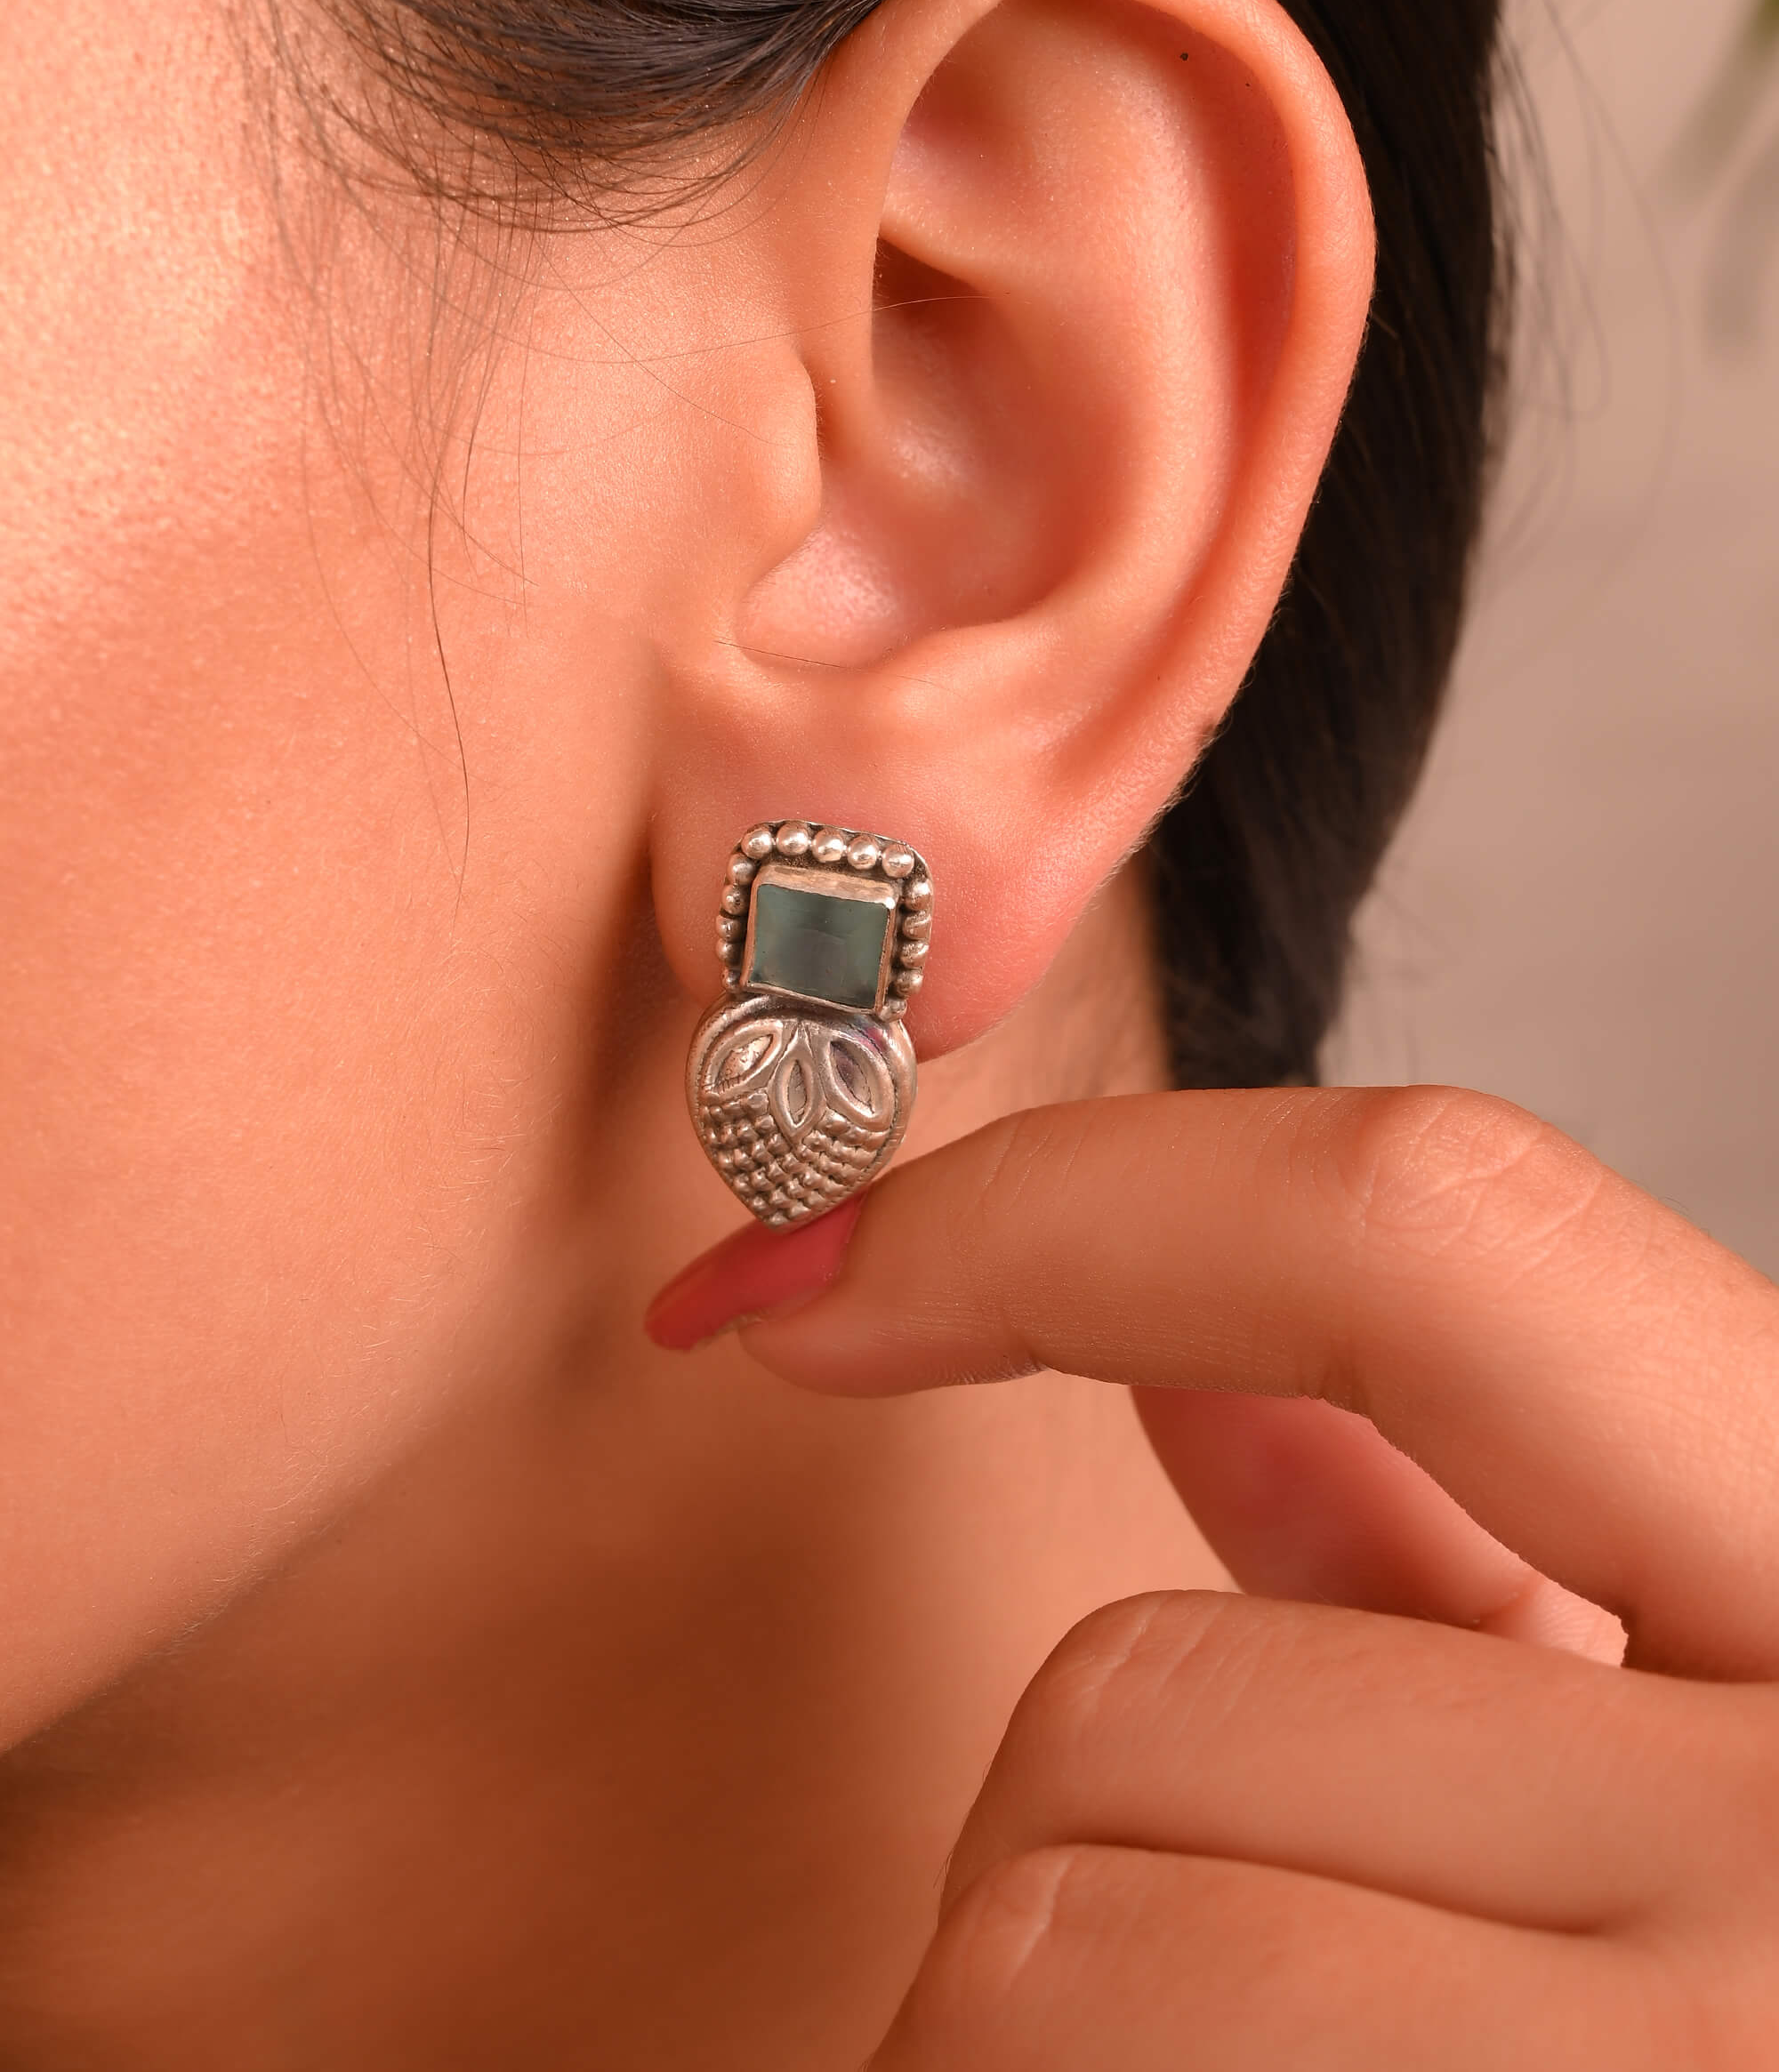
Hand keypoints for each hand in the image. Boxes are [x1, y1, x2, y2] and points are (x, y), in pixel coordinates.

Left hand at [648, 1087, 1778, 2065]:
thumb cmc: (1739, 2025)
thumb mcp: (1703, 1804)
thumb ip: (1464, 1572)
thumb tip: (1186, 1345)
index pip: (1432, 1240)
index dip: (1050, 1213)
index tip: (795, 1285)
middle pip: (1130, 1701)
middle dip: (1106, 1849)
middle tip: (1282, 1999)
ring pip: (1039, 1954)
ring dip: (1051, 2052)